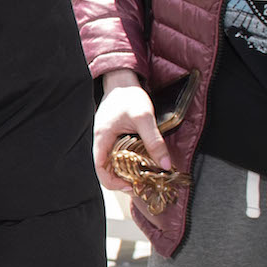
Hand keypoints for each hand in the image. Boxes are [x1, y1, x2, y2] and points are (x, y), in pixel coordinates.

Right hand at [93, 70, 166, 196]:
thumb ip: (154, 141)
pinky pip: (117, 155)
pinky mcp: (113, 137)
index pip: (100, 170)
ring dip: (125, 171)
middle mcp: (100, 141)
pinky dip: (127, 162)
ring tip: (142, 174)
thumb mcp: (144, 117)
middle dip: (122, 180)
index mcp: (102, 138)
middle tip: (141, 183)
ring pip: (112, 163)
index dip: (114, 183)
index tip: (132, 186)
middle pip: (106, 170)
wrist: (123, 80)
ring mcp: (106, 140)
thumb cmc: (129, 96)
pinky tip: (140, 161)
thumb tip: (165, 165)